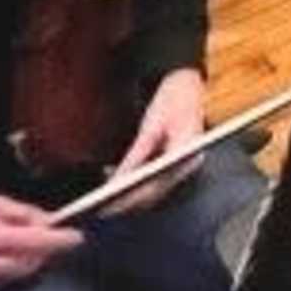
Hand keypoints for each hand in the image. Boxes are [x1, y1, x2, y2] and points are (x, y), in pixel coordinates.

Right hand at [0, 195, 79, 290]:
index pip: (35, 242)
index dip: (59, 240)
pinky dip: (0, 278)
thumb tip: (48, 221)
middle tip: (37, 242)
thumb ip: (20, 212)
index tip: (75, 237)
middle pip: (30, 265)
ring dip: (18, 265)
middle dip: (40, 254)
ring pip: (15, 279)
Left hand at [97, 69, 207, 216]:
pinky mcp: (177, 164)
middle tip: (101, 206)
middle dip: (128, 201)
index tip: (109, 206)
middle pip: (156, 193)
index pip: (157, 187)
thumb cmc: (172, 99)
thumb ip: (136, 155)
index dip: (131, 200)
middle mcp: (189, 166)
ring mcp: (185, 166)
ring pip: (154, 189)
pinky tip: (118, 178)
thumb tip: (118, 181)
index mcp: (187, 155)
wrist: (188, 84)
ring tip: (104, 195)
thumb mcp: (150, 126)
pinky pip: (156, 180)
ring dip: (131, 193)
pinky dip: (137, 182)